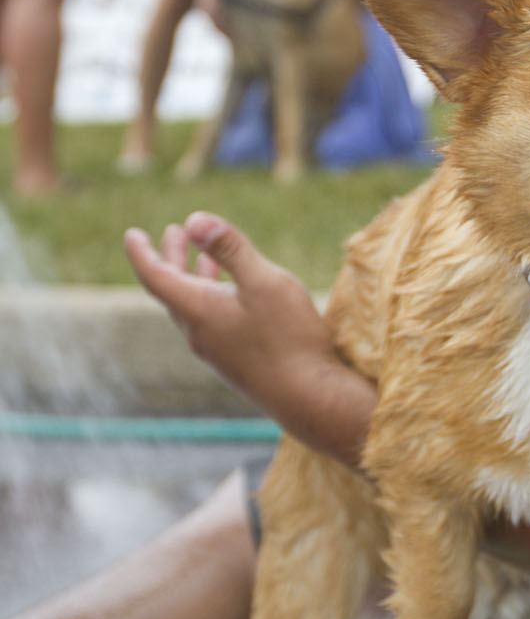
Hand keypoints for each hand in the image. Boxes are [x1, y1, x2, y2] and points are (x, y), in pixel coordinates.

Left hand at [124, 213, 375, 462]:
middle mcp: (198, 333)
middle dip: (171, 257)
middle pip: (172, 290)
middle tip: (173, 231)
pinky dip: (211, 297)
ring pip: (192, 307)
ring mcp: (216, 351)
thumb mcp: (264, 282)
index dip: (141, 252)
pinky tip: (234, 295)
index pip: (155, 277)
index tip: (131, 234)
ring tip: (202, 257)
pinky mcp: (234, 362)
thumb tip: (195, 219)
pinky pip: (209, 322)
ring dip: (194, 277)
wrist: (310, 399)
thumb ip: (231, 249)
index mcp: (198, 311)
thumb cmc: (289, 338)